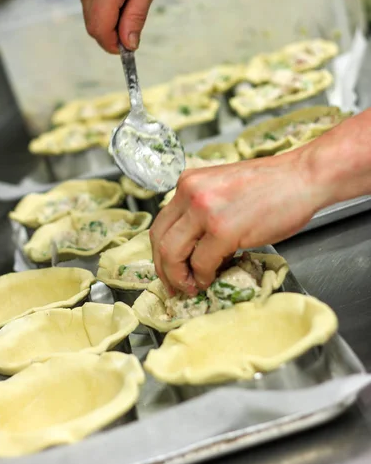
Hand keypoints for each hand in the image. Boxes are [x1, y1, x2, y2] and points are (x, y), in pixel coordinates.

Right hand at [66, 0, 174, 52]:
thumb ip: (136, 18)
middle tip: (132, 22)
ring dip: (107, 16)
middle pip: (93, 25)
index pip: (100, 29)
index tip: (127, 48)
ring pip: (89, 14)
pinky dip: (101, 3)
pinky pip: (86, 0)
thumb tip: (128, 44)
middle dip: (112, 32)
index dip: (112, 44)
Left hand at [150, 150, 327, 295]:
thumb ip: (201, 211)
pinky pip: (202, 262)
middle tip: (176, 285)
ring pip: (172, 253)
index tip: (169, 268)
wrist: (303, 177)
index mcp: (188, 182)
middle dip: (165, 269)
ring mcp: (204, 210)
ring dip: (180, 277)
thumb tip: (191, 246)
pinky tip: (212, 278)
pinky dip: (204, 276)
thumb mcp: (222, 189)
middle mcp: (190, 192)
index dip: (161, 252)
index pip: (160, 223)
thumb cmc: (272, 185)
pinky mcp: (223, 229)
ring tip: (193, 286)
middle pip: (159, 239)